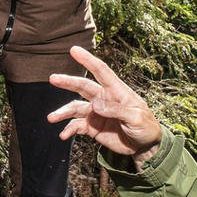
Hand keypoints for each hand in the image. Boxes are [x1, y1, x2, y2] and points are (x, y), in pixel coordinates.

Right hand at [47, 45, 163, 161]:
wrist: (144, 147)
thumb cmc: (145, 127)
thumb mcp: (136, 117)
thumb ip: (117, 110)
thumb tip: (95, 104)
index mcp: (116, 91)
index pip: (101, 71)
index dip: (88, 60)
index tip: (74, 50)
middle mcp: (103, 99)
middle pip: (83, 86)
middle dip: (68, 82)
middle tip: (53, 78)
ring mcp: (96, 113)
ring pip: (75, 108)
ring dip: (63, 112)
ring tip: (51, 118)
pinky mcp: (92, 127)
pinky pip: (76, 126)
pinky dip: (68, 129)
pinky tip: (63, 135)